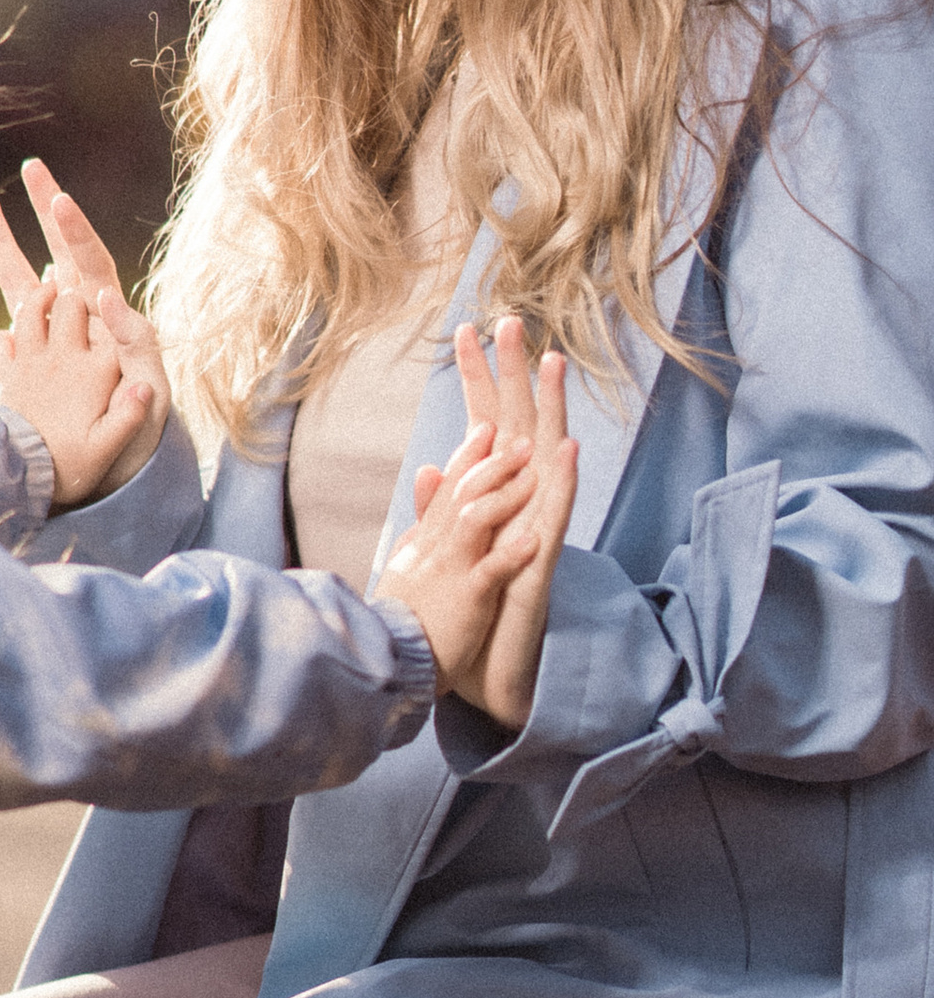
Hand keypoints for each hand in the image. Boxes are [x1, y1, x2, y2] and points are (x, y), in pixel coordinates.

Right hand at [0, 160, 171, 507]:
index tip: (58, 199)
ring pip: (19, 281)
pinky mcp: (21, 367)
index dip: (77, 231)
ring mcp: (45, 343)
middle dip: (44, 210)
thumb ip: (132, 345)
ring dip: (3, 242)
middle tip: (32, 167)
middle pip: (58, 255)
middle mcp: (77, 325)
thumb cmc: (139, 437)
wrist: (113, 476)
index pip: (92, 264)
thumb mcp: (148, 390)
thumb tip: (106, 298)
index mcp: (110, 324)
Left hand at [377, 319, 576, 725]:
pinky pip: (559, 516)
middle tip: (509, 320)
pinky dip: (566, 484)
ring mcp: (536, 528)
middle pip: (519, 424)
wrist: (487, 677)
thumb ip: (440, 511)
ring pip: (548, 457)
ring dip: (552, 411)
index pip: (486, 426)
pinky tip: (571, 450)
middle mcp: (521, 503)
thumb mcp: (451, 554)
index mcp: (495, 498)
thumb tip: (427, 467)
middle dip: (514, 373)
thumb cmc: (475, 616)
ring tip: (554, 362)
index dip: (477, 380)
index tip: (464, 332)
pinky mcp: (545, 561)